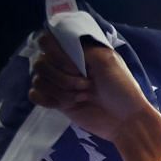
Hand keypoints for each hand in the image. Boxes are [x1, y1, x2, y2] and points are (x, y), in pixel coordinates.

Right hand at [26, 31, 160, 147]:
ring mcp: (59, 83)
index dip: (56, 54)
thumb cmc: (121, 87)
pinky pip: (35, 95)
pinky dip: (46, 99)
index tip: (76, 67)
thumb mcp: (106, 59)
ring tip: (82, 97)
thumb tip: (56, 44)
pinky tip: (62, 105)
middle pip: (40, 62)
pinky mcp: (56, 101)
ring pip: (38, 80)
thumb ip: (80, 48)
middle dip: (62, 77)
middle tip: (86, 86)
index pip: (47, 41)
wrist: (125, 120)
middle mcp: (64, 64)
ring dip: (60, 90)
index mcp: (76, 51)